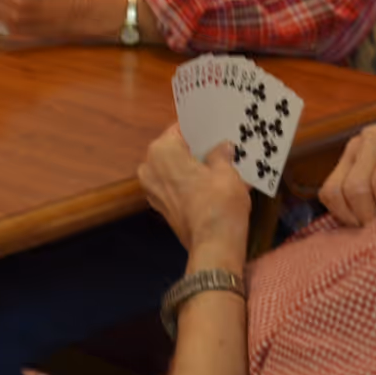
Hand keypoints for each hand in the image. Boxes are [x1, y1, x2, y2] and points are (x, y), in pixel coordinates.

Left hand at [137, 124, 251, 259]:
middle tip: (222, 146)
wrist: (214, 245)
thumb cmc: (219, 203)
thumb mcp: (226, 172)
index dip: (200, 130)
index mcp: (161, 151)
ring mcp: (151, 189)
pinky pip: (176, 187)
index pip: (181, 130)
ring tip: (223, 167)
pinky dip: (192, 185)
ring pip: (176, 170)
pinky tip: (214, 186)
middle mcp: (149, 168)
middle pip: (176, 150)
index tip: (215, 129)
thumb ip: (221, 154)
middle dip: (197, 150)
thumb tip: (222, 147)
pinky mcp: (160, 207)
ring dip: (196, 168)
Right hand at [318, 114, 375, 226]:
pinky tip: (362, 215)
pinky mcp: (345, 155)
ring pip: (335, 190)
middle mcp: (373, 136)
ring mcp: (355, 145)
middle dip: (370, 217)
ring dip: (352, 215)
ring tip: (374, 224)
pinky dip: (339, 209)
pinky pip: (328, 189)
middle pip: (356, 188)